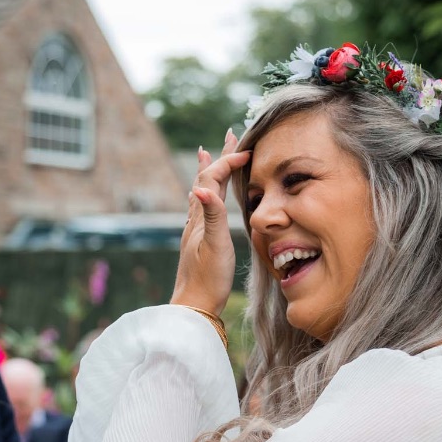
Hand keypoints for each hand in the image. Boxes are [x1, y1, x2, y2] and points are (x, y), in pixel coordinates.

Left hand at [170, 129, 250, 314]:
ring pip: (203, 192)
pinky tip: (201, 198)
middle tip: (228, 135)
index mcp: (201, 217)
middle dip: (219, 157)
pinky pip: (202, 208)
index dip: (228, 162)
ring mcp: (195, 230)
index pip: (213, 179)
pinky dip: (205, 194)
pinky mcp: (198, 241)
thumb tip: (200, 188)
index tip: (247, 152)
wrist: (194, 307)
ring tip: (205, 154)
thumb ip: (212, 216)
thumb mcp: (215, 246)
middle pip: (207, 179)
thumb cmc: (208, 279)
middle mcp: (195, 219)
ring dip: (208, 171)